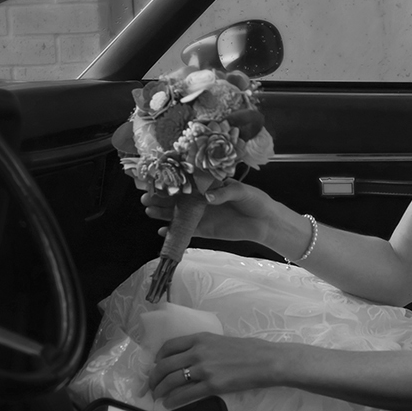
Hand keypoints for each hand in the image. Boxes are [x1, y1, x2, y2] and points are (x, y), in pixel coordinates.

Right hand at [140, 178, 273, 246]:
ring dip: (163, 213)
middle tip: (146, 197)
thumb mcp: (241, 191)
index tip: (157, 179)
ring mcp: (202, 215)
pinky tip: (163, 231)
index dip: (172, 181)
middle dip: (161, 197)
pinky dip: (174, 231)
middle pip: (177, 198)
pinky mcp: (205, 230)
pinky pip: (186, 231)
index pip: (187, 182)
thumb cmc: (255, 201)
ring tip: (149, 210)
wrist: (265, 222)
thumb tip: (208, 196)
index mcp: (209, 186)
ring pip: (177, 214)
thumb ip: (224, 192)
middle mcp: (202, 199)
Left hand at [148, 331, 280, 408]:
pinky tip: (168, 403)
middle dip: (153, 377)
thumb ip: (203, 347)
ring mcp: (204, 368)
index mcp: (201, 338)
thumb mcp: (221, 341)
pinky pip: (185, 394)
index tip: (155, 366)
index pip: (169, 346)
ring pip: (171, 380)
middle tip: (150, 386)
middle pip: (165, 364)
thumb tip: (189, 359)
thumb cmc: (248, 349)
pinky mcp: (212, 385)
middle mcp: (198, 351)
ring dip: (160, 390)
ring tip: (157, 396)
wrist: (266, 360)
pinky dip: (172, 400)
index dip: (158, 358)